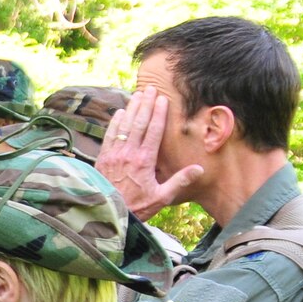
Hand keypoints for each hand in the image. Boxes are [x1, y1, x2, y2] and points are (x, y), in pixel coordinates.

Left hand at [95, 88, 203, 218]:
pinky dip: (115, 122)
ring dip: (131, 109)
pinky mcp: (102, 158)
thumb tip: (200, 168)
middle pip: (139, 123)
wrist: (108, 213)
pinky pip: (109, 135)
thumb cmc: (138, 206)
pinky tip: (119, 112)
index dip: (159, 113)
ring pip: (124, 126)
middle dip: (145, 104)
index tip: (163, 99)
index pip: (153, 131)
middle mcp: (128, 153)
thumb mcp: (162, 197)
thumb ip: (180, 181)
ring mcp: (113, 154)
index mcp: (144, 160)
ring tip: (137, 95)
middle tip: (150, 88)